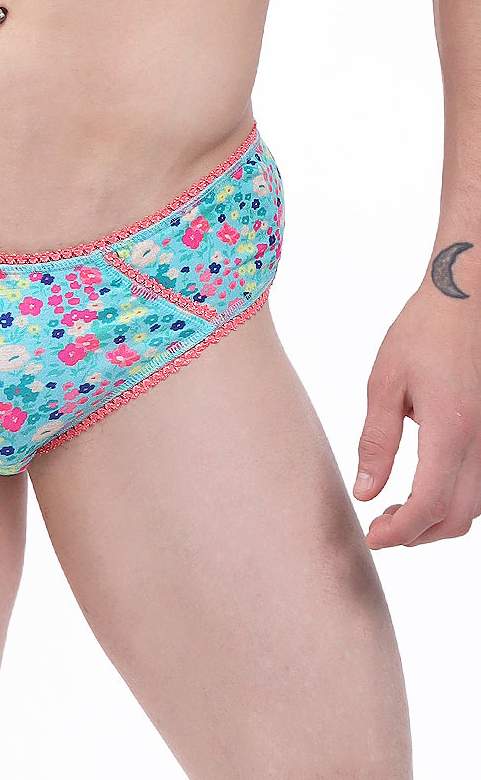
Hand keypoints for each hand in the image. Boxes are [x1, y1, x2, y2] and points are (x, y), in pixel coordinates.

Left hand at [353, 284, 480, 547]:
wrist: (468, 298)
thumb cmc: (423, 332)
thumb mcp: (385, 383)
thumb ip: (377, 441)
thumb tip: (365, 491)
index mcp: (452, 430)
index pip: (430, 506)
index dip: (400, 532)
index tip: (372, 537)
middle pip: (459, 517)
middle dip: (418, 535)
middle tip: (380, 528)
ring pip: (477, 506)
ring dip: (440, 520)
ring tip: (398, 511)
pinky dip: (458, 499)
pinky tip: (428, 487)